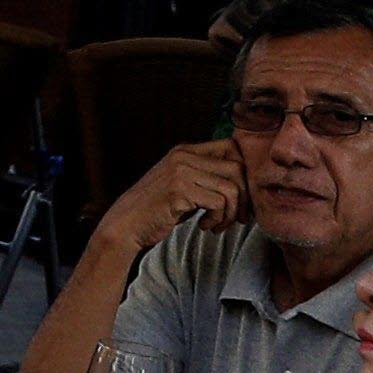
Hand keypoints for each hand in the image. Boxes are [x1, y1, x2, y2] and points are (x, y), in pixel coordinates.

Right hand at [97, 137, 246, 254]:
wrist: (127, 222)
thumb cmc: (158, 207)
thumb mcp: (181, 183)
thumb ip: (204, 175)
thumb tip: (244, 182)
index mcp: (185, 150)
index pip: (231, 146)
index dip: (244, 172)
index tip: (240, 196)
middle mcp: (184, 156)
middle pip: (237, 168)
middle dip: (245, 197)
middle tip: (238, 217)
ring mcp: (181, 173)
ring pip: (232, 188)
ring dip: (231, 213)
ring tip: (219, 224)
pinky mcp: (180, 192)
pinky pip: (219, 203)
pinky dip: (218, 220)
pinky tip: (204, 226)